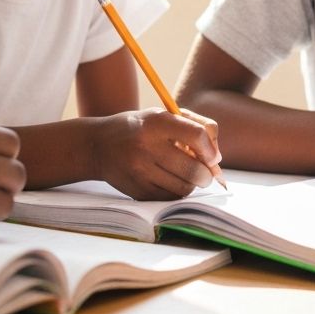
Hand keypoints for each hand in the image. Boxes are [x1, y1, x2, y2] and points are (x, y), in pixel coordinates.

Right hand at [92, 107, 221, 200]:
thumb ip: (195, 127)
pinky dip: (177, 192)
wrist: (97, 146)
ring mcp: (140, 171)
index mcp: (156, 122)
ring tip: (186, 174)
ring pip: (184, 188)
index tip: (213, 157)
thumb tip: (217, 157)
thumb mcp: (162, 115)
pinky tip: (170, 181)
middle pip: (194, 169)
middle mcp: (147, 146)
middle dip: (206, 174)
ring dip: (192, 184)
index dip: (211, 150)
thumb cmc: (140, 127)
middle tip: (205, 172)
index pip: (196, 136)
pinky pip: (170, 198)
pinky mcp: (137, 190)